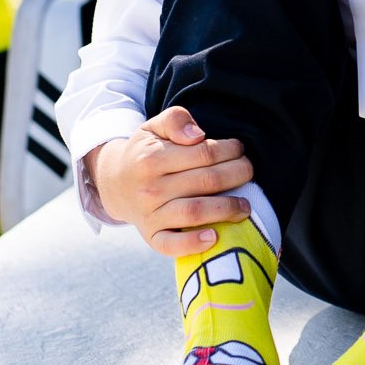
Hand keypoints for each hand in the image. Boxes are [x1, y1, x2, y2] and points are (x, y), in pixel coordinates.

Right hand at [88, 104, 258, 256]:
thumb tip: (197, 135)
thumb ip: (175, 119)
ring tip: (245, 206)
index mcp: (152, 159)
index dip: (229, 150)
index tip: (239, 149)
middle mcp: (150, 188)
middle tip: (248, 171)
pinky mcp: (151, 236)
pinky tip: (214, 237)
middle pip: (206, 181)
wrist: (115, 184)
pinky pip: (172, 245)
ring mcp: (150, 215)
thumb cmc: (144, 153)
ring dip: (227, 209)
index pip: (204, 153)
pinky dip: (193, 244)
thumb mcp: (154, 127)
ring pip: (194, 212)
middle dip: (237, 175)